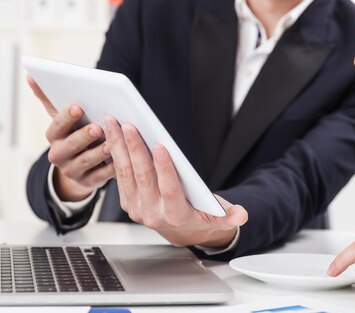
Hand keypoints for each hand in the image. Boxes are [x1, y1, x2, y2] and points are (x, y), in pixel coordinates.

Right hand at [27, 75, 114, 201]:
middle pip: (70, 146)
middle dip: (83, 136)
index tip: (77, 106)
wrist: (77, 166)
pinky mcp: (89, 182)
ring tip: (112, 142)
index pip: (56, 127)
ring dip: (99, 152)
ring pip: (87, 162)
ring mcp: (73, 171)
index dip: (66, 118)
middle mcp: (59, 155)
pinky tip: (122, 159)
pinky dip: (111, 168)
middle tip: (97, 127)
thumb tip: (31, 75)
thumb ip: (49, 98)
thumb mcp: (62, 117)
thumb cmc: (73, 133)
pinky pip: (101, 176)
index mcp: (53, 137)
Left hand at [103, 117, 247, 247]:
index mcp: (176, 215)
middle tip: (130, 126)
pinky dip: (115, 153)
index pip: (169, 188)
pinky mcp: (127, 201)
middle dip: (135, 149)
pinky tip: (112, 135)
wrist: (182, 232)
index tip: (161, 146)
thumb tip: (242, 214)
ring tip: (113, 123)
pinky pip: (119, 175)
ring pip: (125, 173)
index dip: (165, 168)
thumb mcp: (220, 219)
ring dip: (118, 146)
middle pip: (142, 177)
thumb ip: (231, 216)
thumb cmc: (202, 217)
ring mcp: (137, 208)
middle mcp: (152, 213)